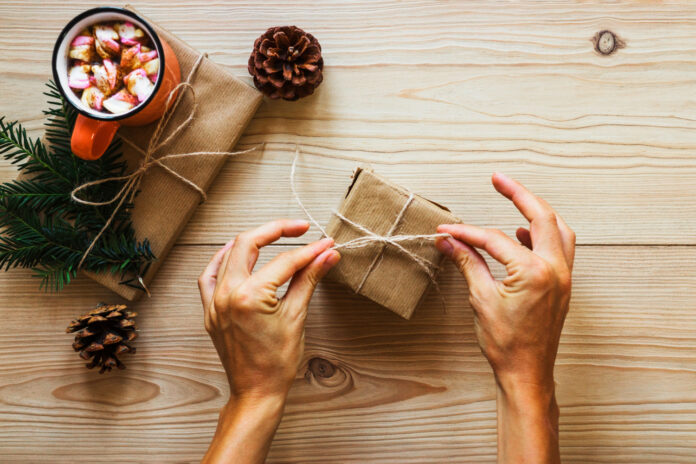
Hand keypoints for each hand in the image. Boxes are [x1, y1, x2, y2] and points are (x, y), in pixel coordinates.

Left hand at [198, 219, 339, 463]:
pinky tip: (235, 253)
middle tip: (300, 228)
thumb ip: (309, 279)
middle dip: (275, 230)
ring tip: (274, 235)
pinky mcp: (209, 310)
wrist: (256, 392)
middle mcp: (226, 294)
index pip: (285, 261)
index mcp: (250, 296)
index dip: (309, 250)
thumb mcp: (297, 316)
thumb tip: (327, 254)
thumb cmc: (278, 362)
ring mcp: (214, 302)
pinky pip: (209, 276)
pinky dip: (222, 260)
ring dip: (251, 241)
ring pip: (228, 255)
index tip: (326, 244)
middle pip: (249, 243)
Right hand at [436, 173, 574, 463]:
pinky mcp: (563, 285)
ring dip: (537, 211)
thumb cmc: (505, 343)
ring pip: (558, 229)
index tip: (446, 230)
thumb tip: (449, 240)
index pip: (494, 239)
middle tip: (498, 177)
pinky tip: (523, 233)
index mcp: (534, 272)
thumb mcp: (481, 299)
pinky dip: (545, 233)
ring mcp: (563, 277)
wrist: (527, 373)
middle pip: (541, 217)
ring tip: (516, 198)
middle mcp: (556, 269)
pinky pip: (560, 247)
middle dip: (519, 194)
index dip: (466, 232)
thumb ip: (468, 263)